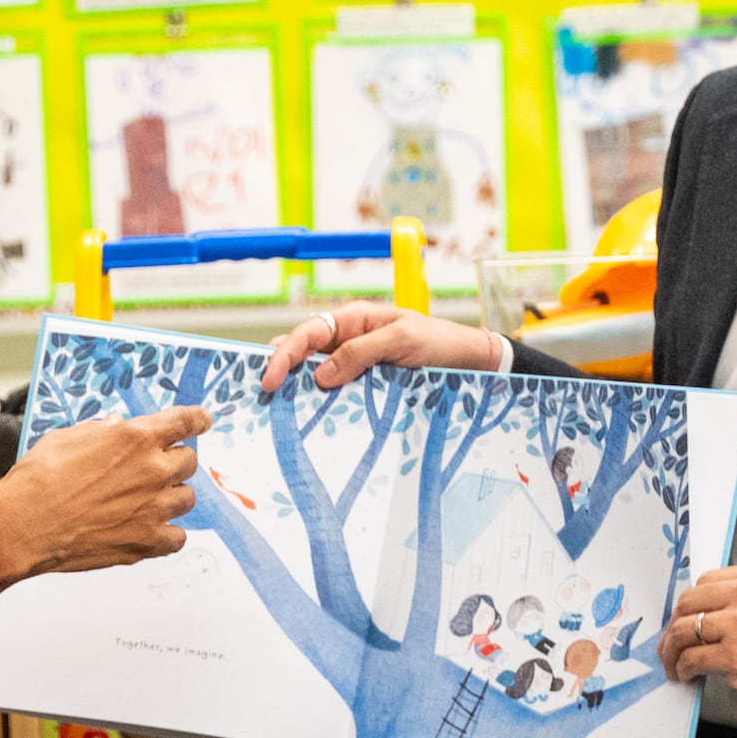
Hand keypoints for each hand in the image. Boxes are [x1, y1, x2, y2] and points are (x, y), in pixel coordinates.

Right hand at [0, 405, 207, 575]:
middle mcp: (152, 471)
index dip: (197, 420)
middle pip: (189, 461)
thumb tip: (116, 427)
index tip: (203, 420)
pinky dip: (168, 533)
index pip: (185, 421)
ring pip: (187, 499)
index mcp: (135, 438)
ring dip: (172, 497)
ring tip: (146, 502)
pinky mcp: (147, 541)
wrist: (23, 526)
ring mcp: (153, 508)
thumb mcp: (67, 438)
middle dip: (174, 462)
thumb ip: (100, 431)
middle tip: (153, 470)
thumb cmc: (38, 481)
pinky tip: (149, 529)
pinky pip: (178, 537)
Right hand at [258, 302, 510, 395]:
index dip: (285, 354)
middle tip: (265, 396)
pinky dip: (321, 404)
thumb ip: (361, 353)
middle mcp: (349, 340)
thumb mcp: (402, 341)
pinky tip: (309, 418)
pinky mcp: (365, 387)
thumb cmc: (439, 342)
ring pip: (316, 376)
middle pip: (304, 354)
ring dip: (299, 391)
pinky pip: (337, 394)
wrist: (471, 361)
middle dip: (281, 371)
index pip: (308, 332)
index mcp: (354, 319)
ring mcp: (355, 365)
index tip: (271, 379)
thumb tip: (320, 375)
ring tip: (278, 410)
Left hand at [663, 565, 736, 724]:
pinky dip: (685, 669)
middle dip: (673, 626)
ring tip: (673, 664)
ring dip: (672, 651)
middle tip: (670, 644)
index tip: (684, 620)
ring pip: (686, 632)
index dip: (690, 605)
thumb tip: (713, 620)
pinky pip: (695, 660)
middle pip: (689, 603)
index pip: (706, 582)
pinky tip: (687, 676)